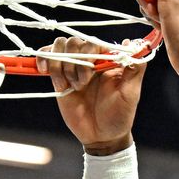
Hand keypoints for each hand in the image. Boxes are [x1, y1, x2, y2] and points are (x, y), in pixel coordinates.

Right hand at [37, 36, 145, 152]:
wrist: (101, 136)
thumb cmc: (119, 115)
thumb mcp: (131, 93)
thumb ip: (135, 69)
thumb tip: (132, 42)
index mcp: (107, 60)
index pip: (93, 43)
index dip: (88, 54)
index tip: (90, 75)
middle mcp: (90, 60)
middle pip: (74, 42)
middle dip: (74, 63)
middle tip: (80, 85)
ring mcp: (73, 68)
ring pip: (59, 47)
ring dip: (59, 65)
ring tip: (67, 86)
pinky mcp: (59, 78)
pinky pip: (47, 58)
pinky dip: (43, 59)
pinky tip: (45, 71)